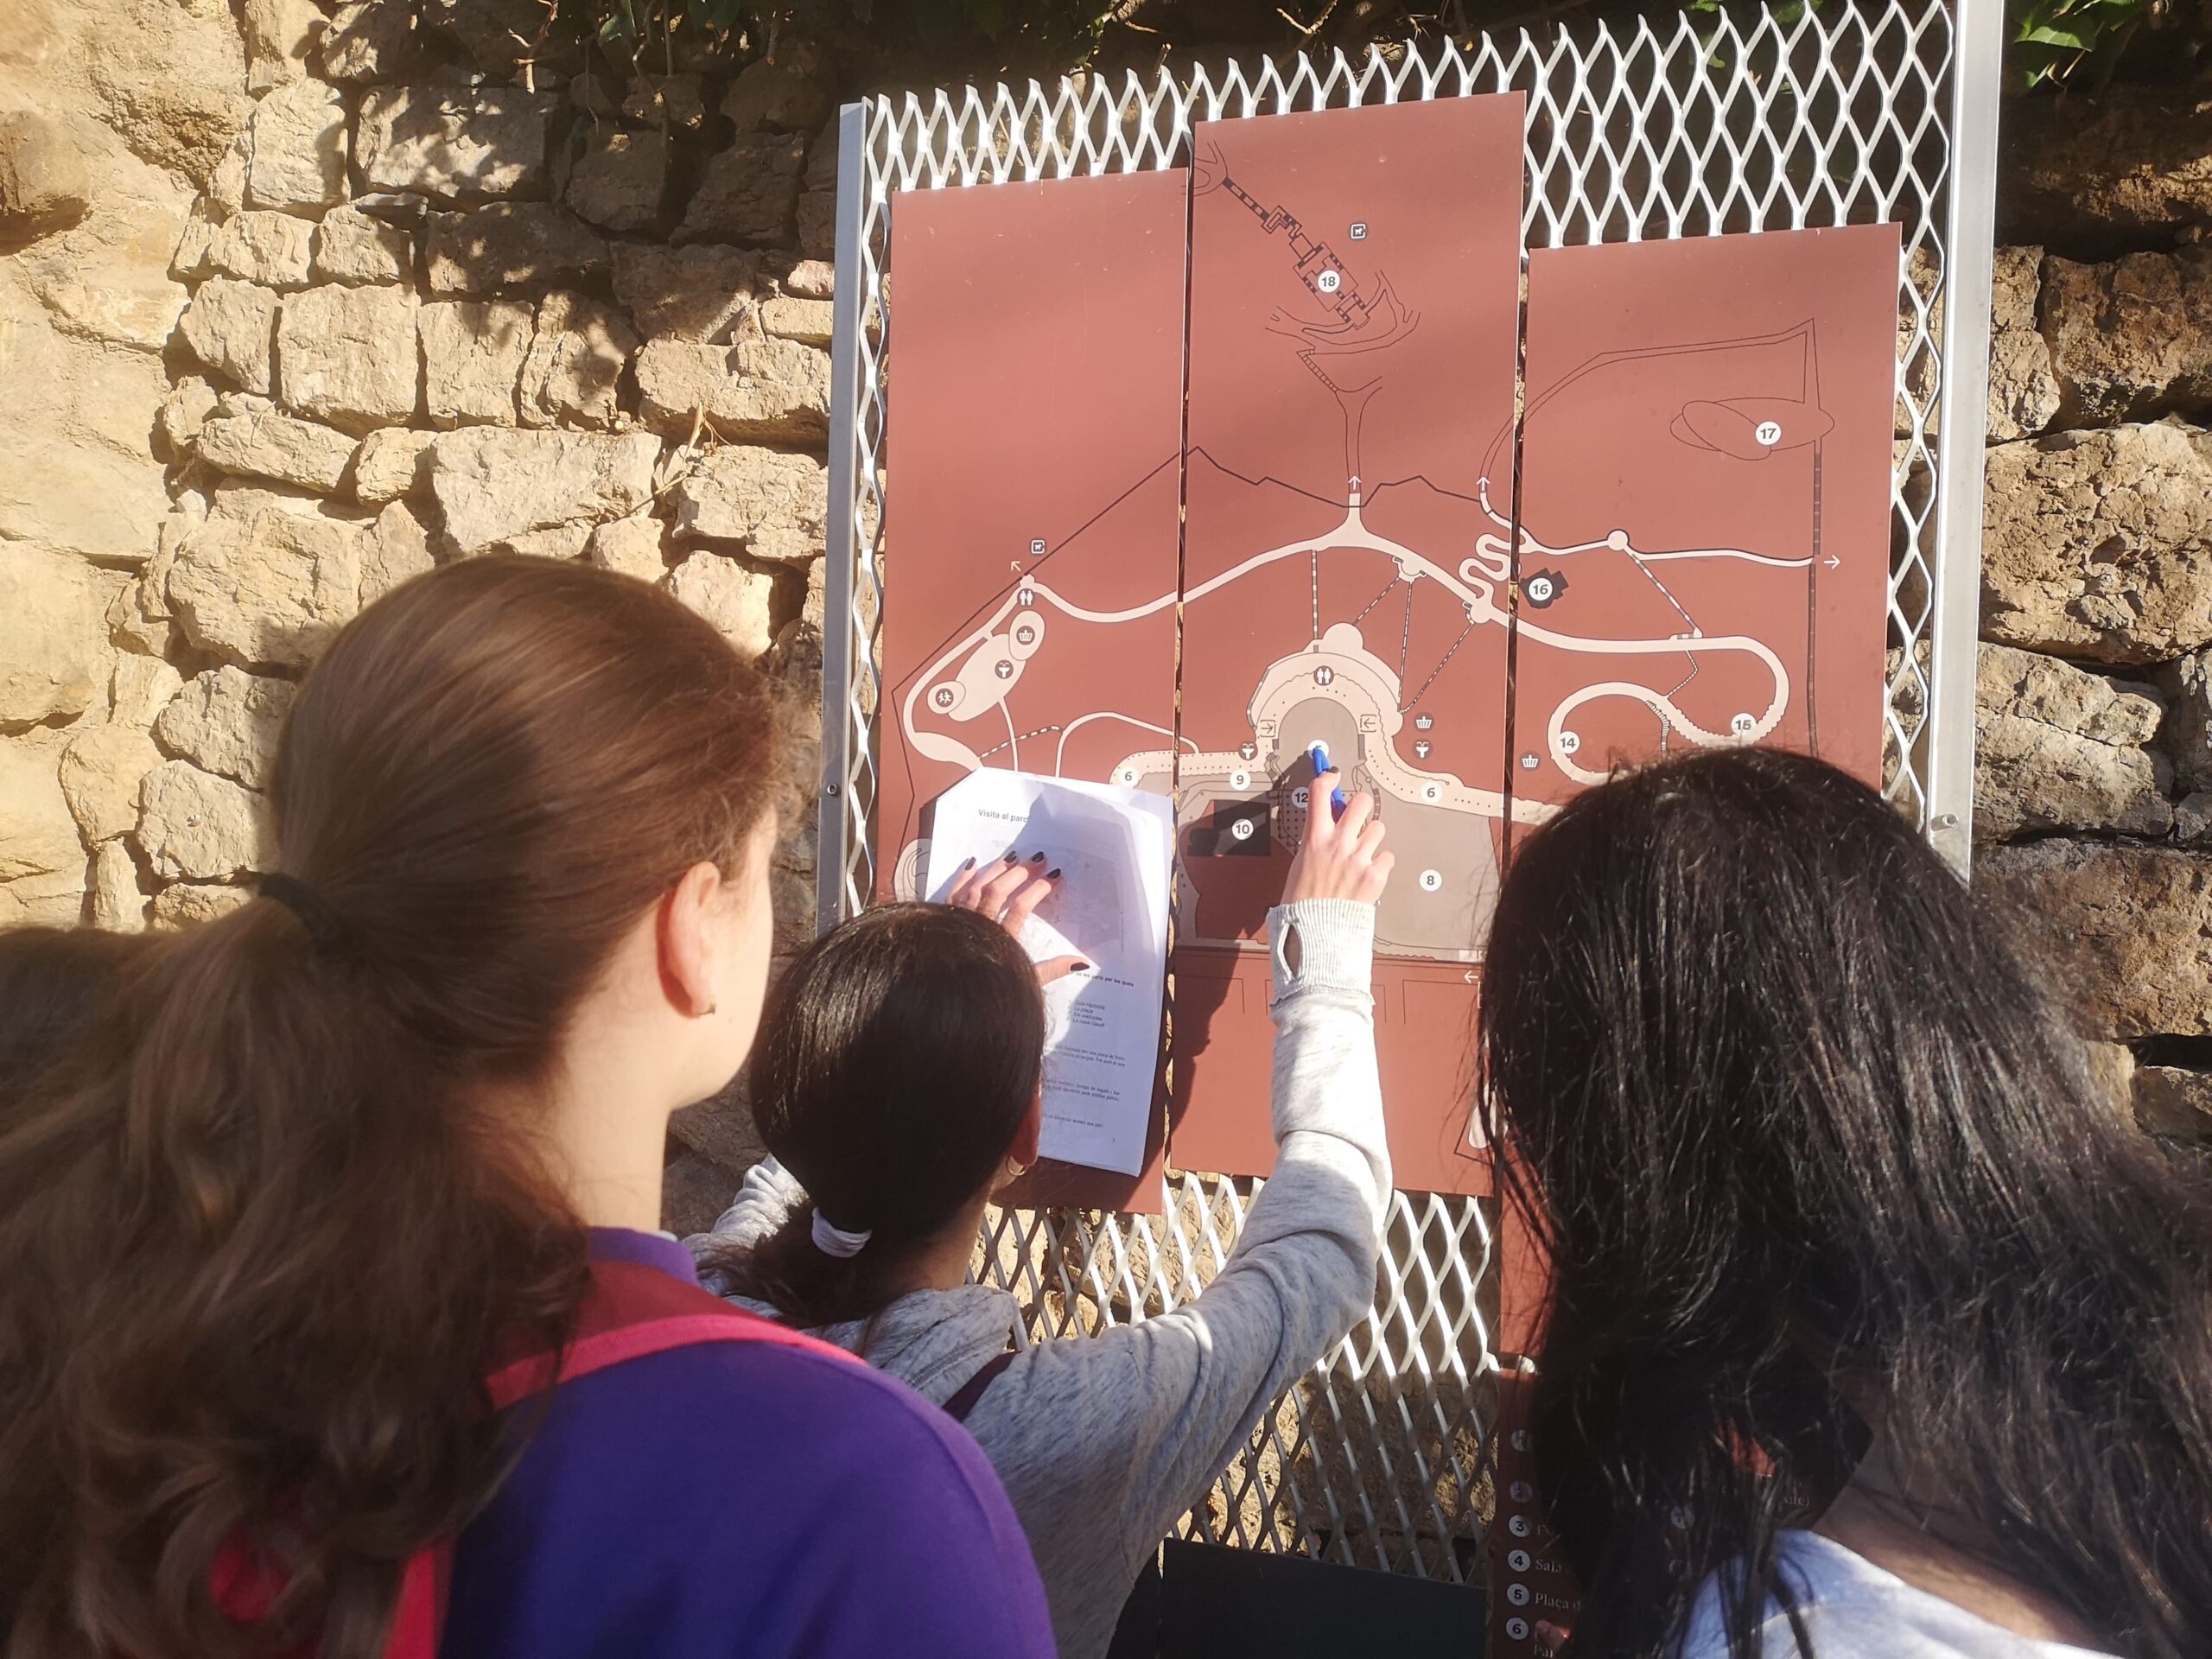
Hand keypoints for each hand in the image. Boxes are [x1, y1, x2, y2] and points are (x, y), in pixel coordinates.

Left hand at [941, 854, 1087, 984]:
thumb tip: (1081, 962)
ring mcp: (960, 922)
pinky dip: (963, 878)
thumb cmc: (990, 995)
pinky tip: (974, 864)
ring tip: (1013, 858)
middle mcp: (979, 927)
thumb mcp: (1026, 983)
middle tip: (1038, 860)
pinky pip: (952, 894)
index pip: (1021, 906)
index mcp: (1002, 941)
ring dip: (995, 870)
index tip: (1054, 876)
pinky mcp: (944, 920)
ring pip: (976, 888)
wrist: (950, 1002)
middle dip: (1020, 872)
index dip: (1038, 889)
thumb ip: (1052, 969)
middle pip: (999, 891)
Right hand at [1284, 769, 1391, 905]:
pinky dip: (1381, 864)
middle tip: (1357, 814)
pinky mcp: (1375, 875)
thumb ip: (1315, 843)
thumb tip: (1324, 827)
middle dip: (1360, 805)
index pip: (1320, 792)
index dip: (1328, 777)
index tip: (1331, 775)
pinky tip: (1369, 873)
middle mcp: (1339, 843)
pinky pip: (1387, 857)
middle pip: (1361, 802)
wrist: (1315, 932)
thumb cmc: (1302, 904)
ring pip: (1378, 828)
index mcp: (1315, 838)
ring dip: (1372, 837)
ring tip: (1362, 852)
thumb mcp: (1299, 865)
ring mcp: (1359, 858)